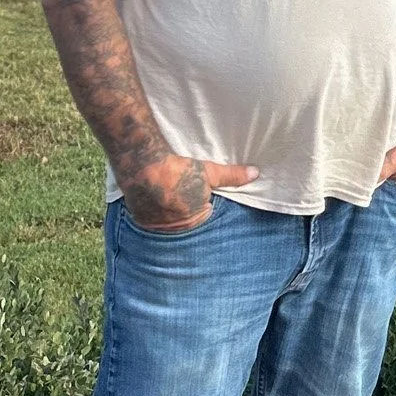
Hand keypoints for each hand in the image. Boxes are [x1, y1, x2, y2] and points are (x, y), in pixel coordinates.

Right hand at [120, 155, 257, 231]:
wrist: (142, 167)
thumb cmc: (178, 171)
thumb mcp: (209, 172)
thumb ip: (232, 176)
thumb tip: (255, 173)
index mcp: (193, 220)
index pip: (203, 215)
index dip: (202, 202)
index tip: (196, 191)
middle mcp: (174, 228)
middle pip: (184, 219)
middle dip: (185, 207)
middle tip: (180, 190)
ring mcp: (155, 225)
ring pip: (166, 219)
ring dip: (167, 210)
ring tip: (166, 193)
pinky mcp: (140, 219)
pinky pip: (149, 218)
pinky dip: (152, 209)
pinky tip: (152, 195)